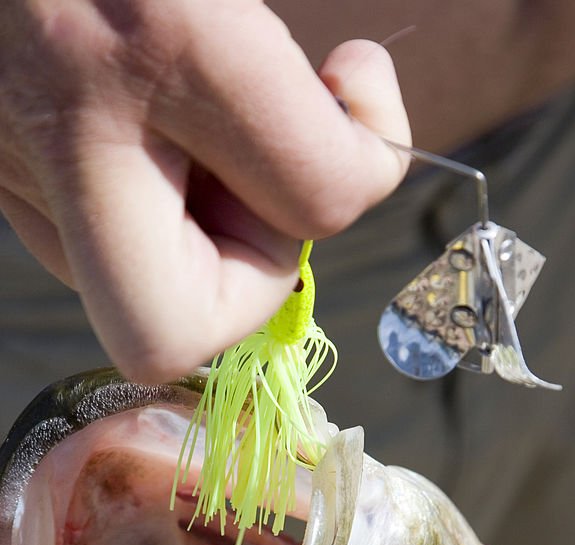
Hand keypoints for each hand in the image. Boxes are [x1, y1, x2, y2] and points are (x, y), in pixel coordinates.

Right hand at [0, 1, 409, 381]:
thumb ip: (283, 57)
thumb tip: (342, 151)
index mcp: (156, 32)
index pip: (319, 201)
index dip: (365, 168)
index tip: (348, 90)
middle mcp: (61, 113)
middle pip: (170, 332)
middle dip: (248, 276)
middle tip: (260, 175)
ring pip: (121, 293)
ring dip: (192, 241)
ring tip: (192, 130)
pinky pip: (77, 238)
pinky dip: (135, 209)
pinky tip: (138, 125)